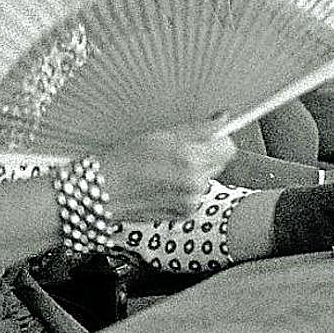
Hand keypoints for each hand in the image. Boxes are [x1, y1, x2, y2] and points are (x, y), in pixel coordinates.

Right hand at [100, 121, 235, 221]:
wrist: (105, 190)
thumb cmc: (125, 160)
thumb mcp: (161, 134)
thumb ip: (199, 128)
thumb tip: (222, 119)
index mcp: (190, 160)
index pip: (228, 147)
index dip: (217, 138)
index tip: (207, 135)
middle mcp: (194, 184)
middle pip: (220, 162)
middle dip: (206, 154)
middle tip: (179, 150)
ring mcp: (190, 202)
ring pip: (207, 178)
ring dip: (196, 171)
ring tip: (168, 167)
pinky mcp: (184, 213)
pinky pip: (196, 194)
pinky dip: (186, 188)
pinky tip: (165, 182)